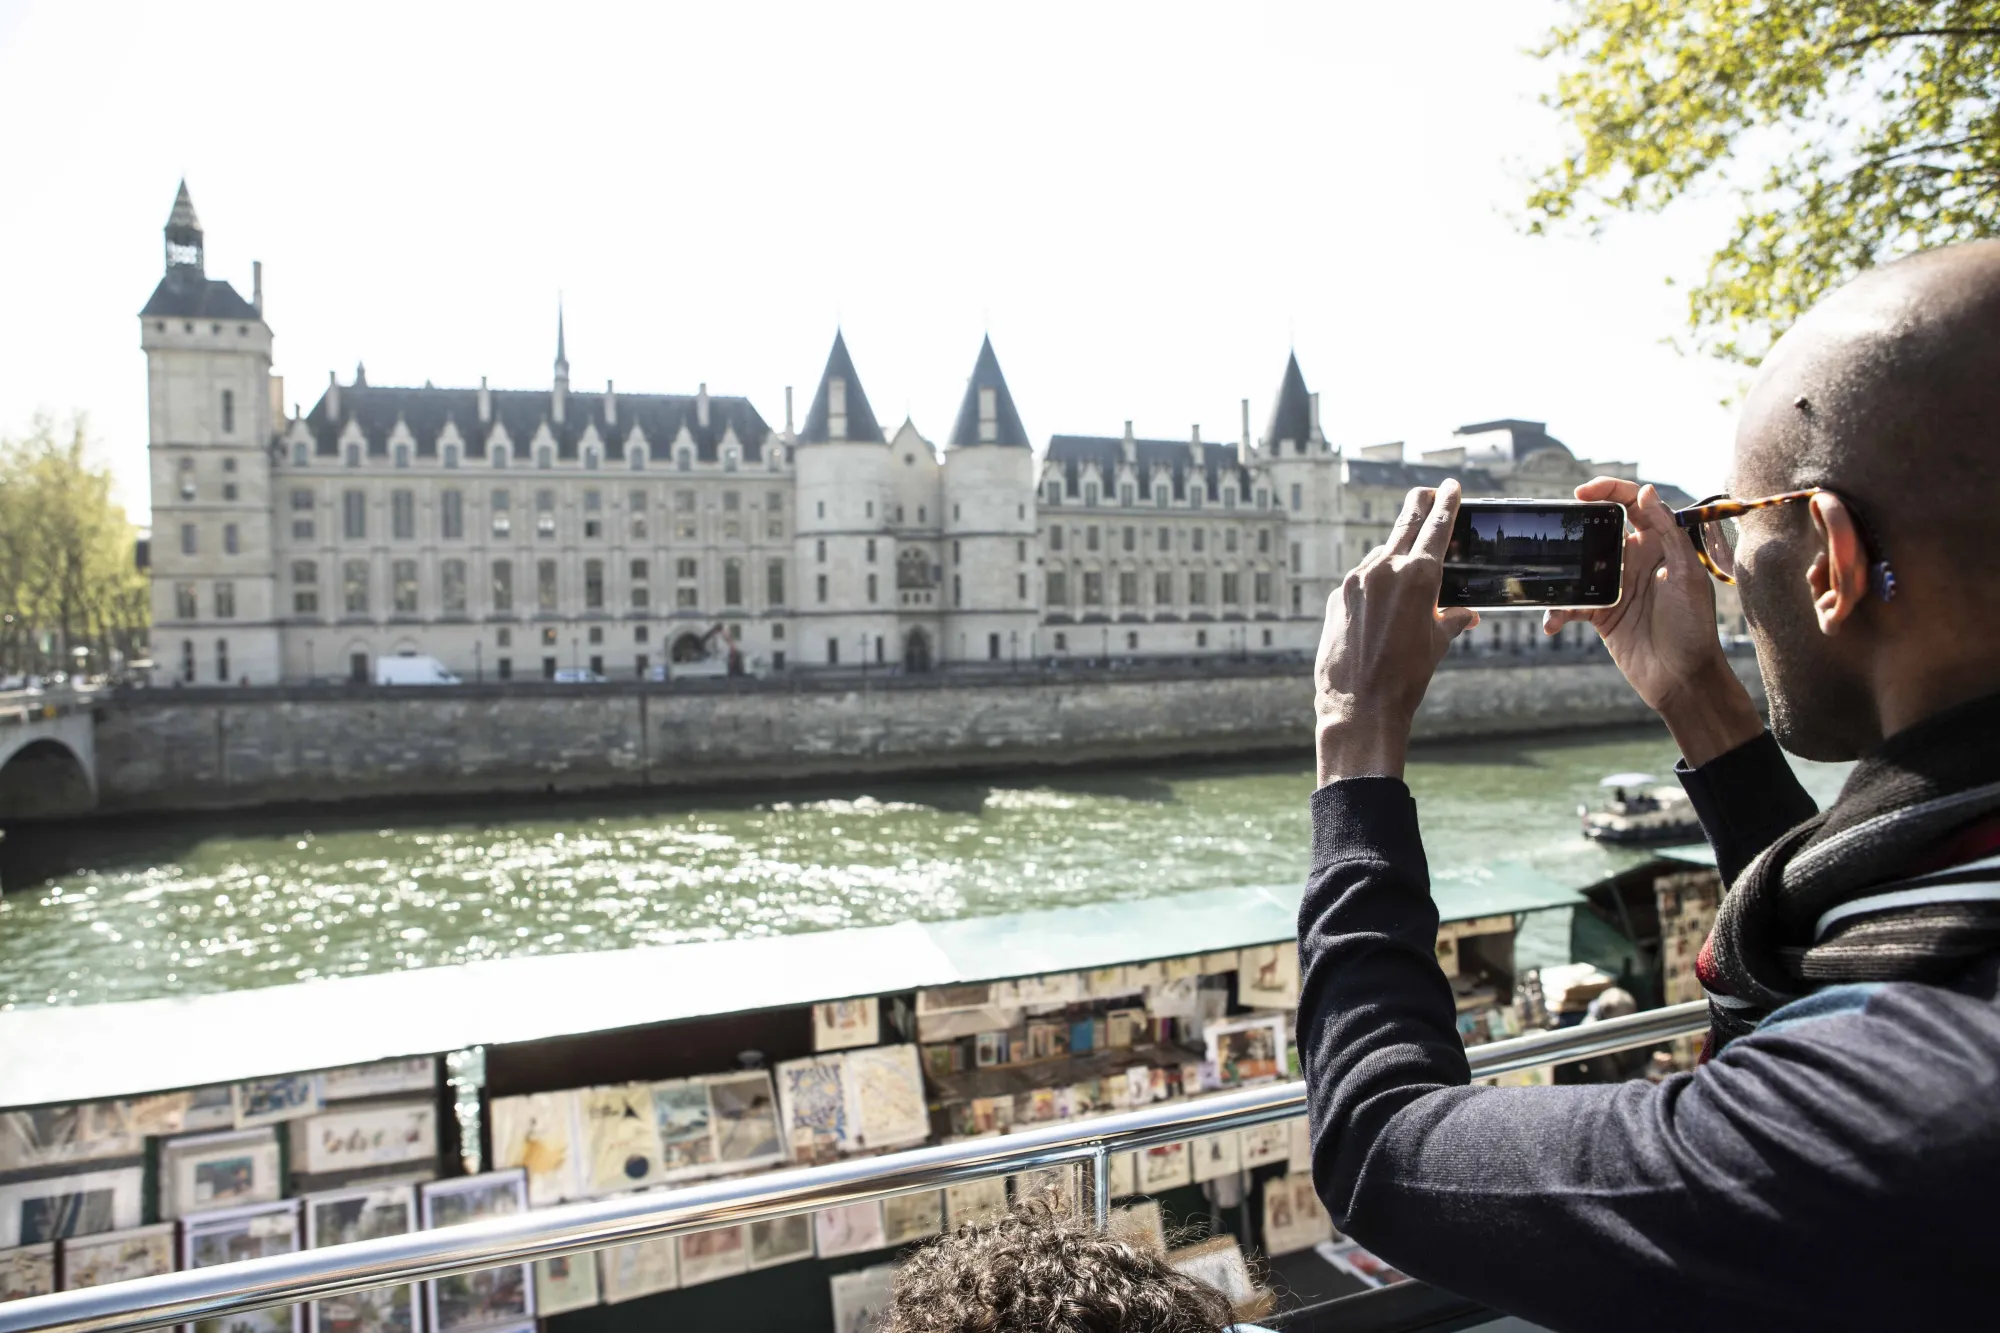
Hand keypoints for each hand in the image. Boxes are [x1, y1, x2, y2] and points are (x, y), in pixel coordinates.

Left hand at [1315, 481, 1480, 783]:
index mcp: (1418, 575)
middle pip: (1405, 523)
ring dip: (1394, 557)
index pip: (1437, 525)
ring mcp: (1356, 581)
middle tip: (1428, 491)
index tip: (1451, 485)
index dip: (1447, 502)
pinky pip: (1361, 582)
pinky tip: (1380, 609)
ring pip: (1381, 555)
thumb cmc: (1406, 676)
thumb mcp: (1438, 643)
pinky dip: (1374, 586)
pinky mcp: (1336, 596)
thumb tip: (1466, 614)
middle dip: (1419, 504)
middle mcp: (1384, 569)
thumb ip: (1452, 618)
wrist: (1360, 705)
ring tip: (1406, 575)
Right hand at [1545, 478, 1761, 765]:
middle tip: (1557, 530)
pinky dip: (1558, 611)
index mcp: (1659, 545)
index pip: (1633, 504)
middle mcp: (1635, 561)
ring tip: (1550, 581)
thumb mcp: (1685, 575)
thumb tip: (1647, 491)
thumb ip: (1667, 532)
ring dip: (1562, 573)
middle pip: (1599, 530)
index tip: (1583, 493)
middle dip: (1575, 526)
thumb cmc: (1693, 626)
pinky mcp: (1601, 614)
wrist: (1681, 678)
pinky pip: (1572, 604)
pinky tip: (1552, 623)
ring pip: (1579, 566)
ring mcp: (1616, 587)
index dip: (1609, 490)